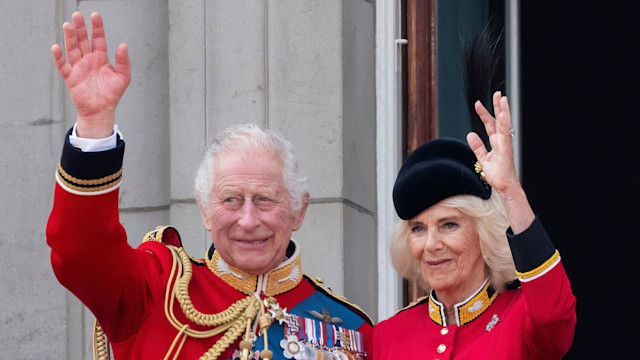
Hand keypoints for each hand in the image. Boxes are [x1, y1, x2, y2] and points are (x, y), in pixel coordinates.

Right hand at [52, 12, 130, 137]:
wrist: (101, 111)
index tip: (95, 15)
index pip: (98, 39)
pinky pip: (63, 65)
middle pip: (83, 40)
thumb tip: (123, 45)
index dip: (97, 27)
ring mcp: (78, 67)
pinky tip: (56, 47)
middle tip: (77, 15)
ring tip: (68, 25)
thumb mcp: (123, 77)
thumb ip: (124, 61)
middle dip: (80, 28)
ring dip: (69, 38)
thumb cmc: (112, 94)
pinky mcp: (71, 77)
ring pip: (72, 49)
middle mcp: (88, 60)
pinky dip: (59, 57)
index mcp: (101, 58)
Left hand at [466, 91, 518, 193]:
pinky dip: (504, 125)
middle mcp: (501, 141)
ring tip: (502, 98)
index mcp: (496, 142)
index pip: (490, 124)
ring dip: (503, 111)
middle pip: (499, 120)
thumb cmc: (497, 175)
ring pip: (505, 124)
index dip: (484, 114)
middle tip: (497, 93)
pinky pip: (506, 135)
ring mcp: (505, 144)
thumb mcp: (482, 159)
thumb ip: (477, 146)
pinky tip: (503, 115)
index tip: (478, 104)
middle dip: (497, 107)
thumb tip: (470, 134)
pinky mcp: (507, 149)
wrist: (504, 186)